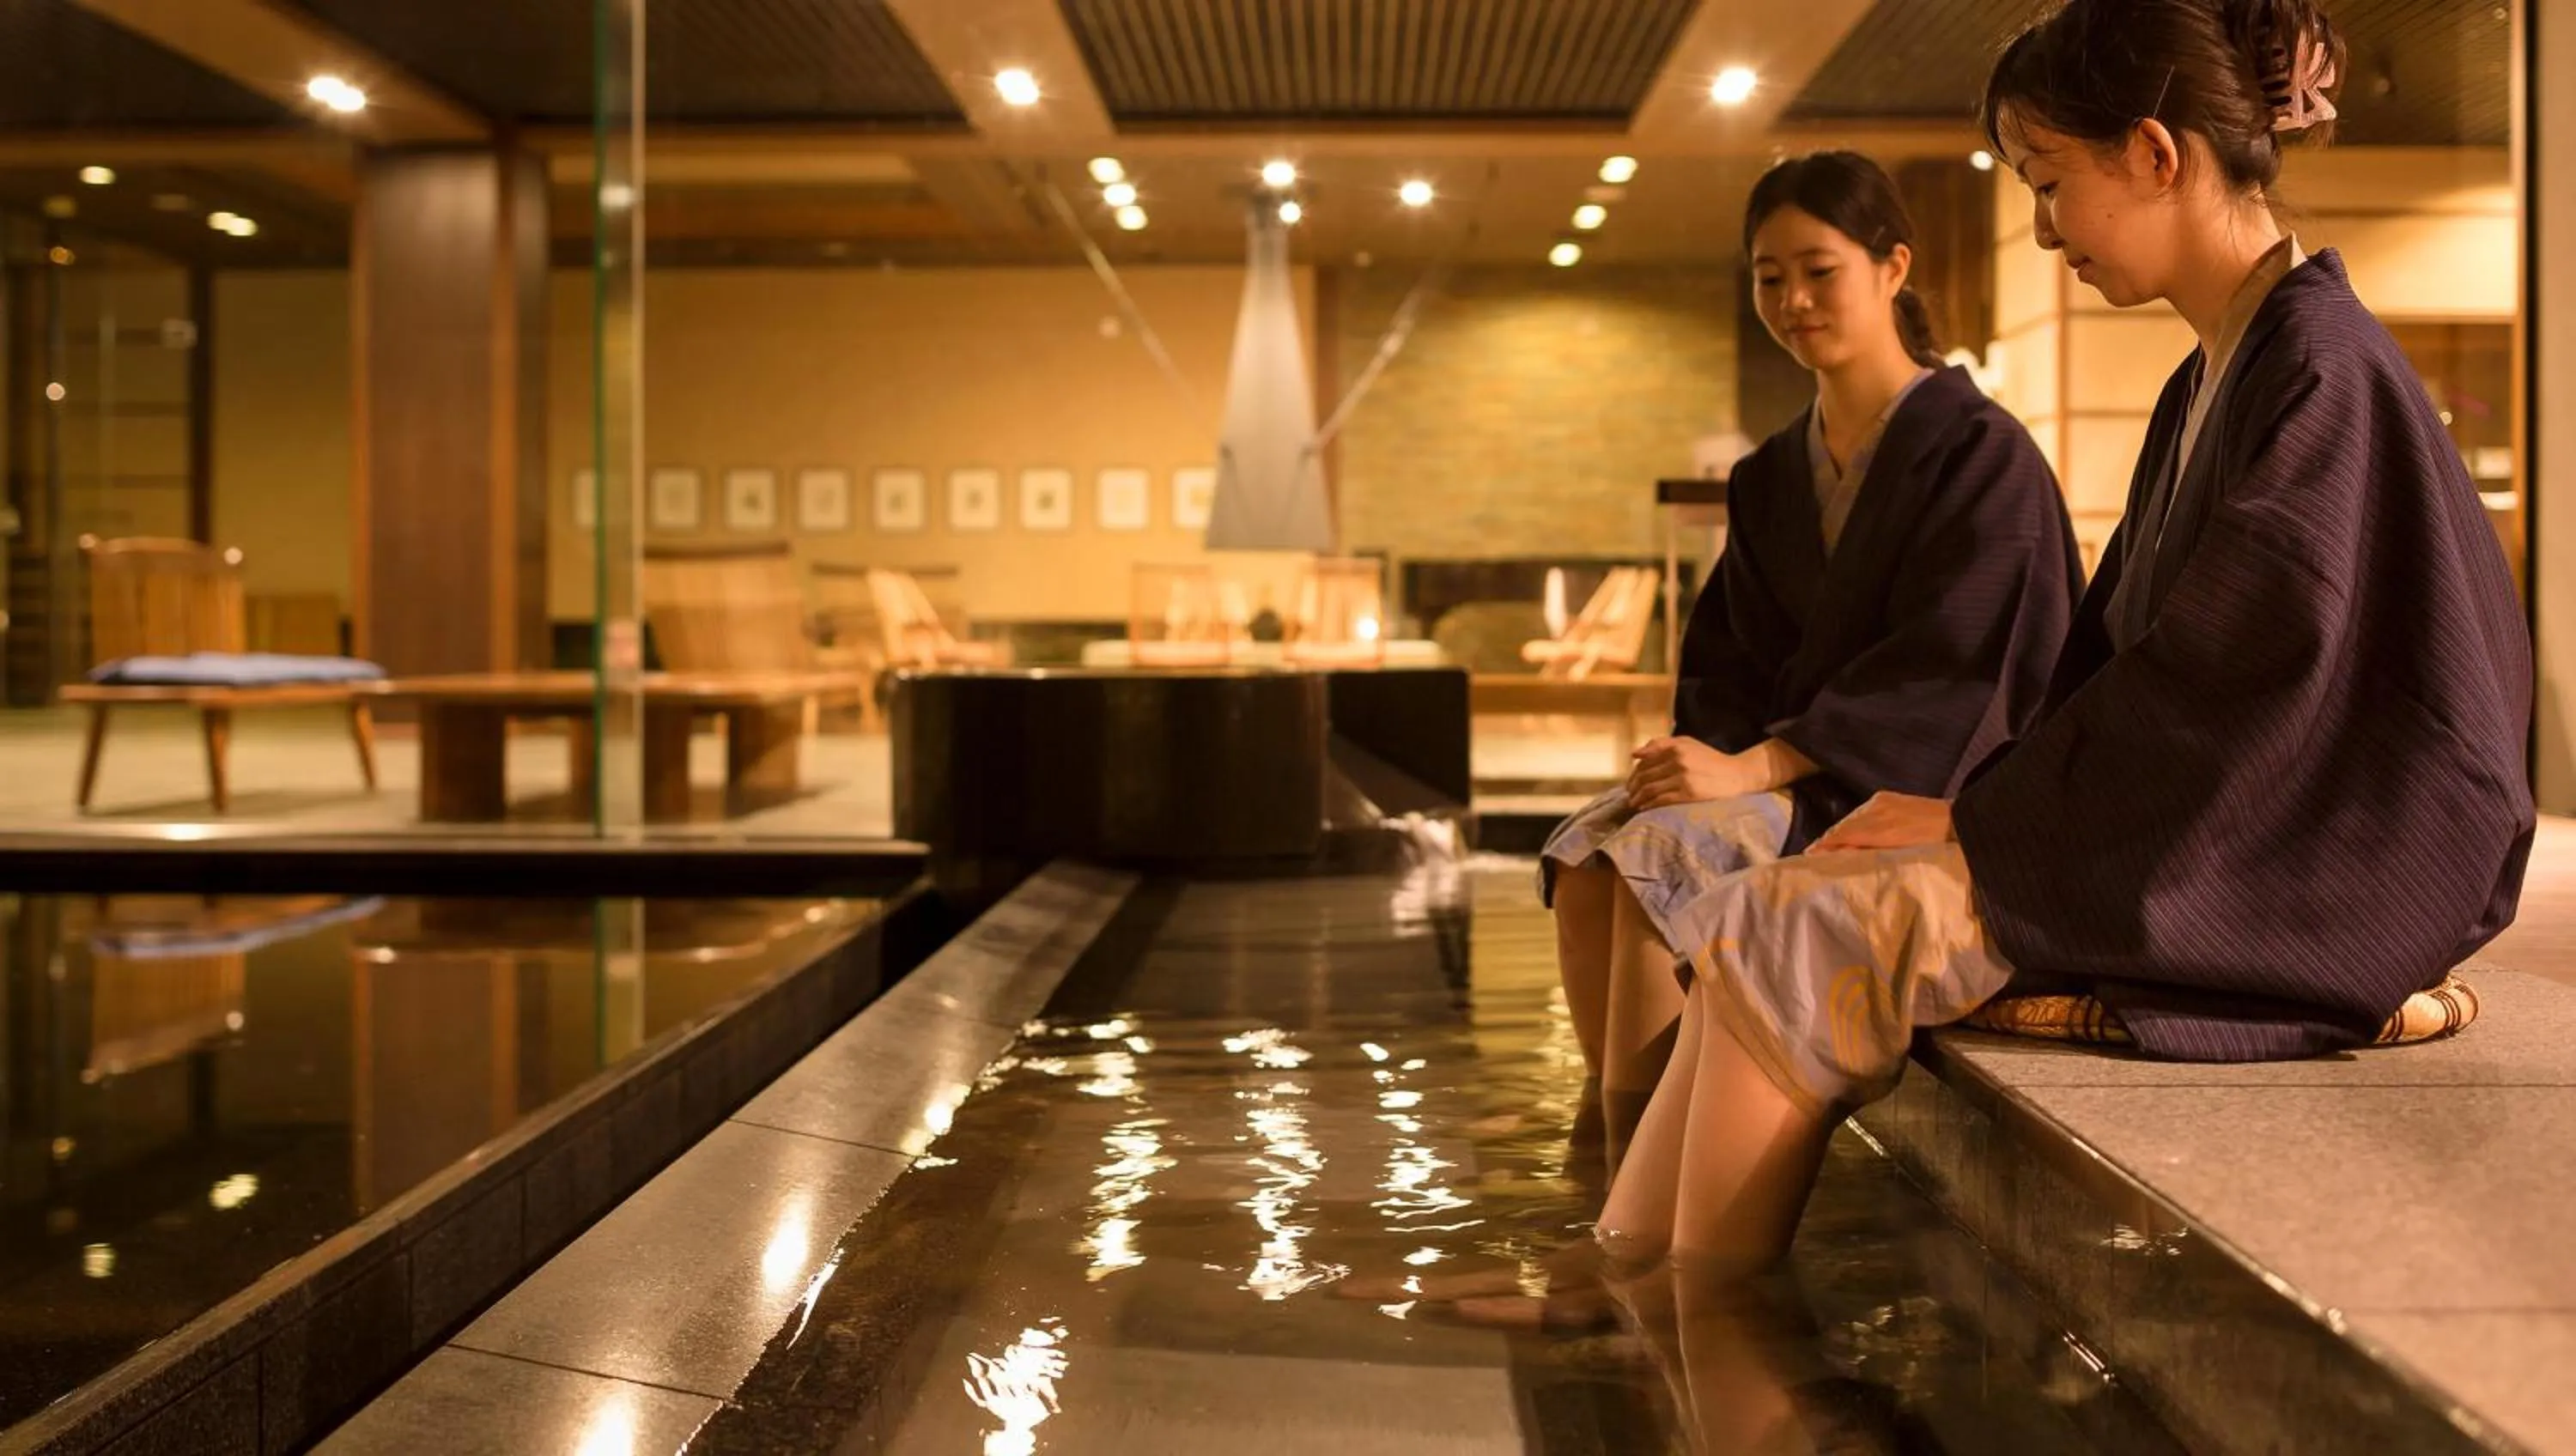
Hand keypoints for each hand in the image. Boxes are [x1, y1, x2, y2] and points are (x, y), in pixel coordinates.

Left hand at [1626, 737, 1762, 810]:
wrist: (1738, 775)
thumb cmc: (1711, 760)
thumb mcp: (1688, 744)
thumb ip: (1662, 744)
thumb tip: (1635, 753)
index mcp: (1675, 747)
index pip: (1644, 761)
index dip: (1634, 774)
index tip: (1630, 784)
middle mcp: (1678, 760)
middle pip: (1644, 775)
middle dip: (1633, 788)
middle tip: (1630, 796)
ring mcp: (1683, 777)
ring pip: (1650, 788)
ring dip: (1637, 798)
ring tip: (1634, 804)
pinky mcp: (1689, 793)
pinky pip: (1661, 800)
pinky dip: (1649, 804)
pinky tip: (1645, 808)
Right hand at [1810, 793, 1953, 852]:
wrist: (1959, 821)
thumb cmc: (1934, 847)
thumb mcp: (1902, 857)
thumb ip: (1871, 855)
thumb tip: (1842, 856)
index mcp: (1880, 829)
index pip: (1842, 836)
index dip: (1824, 847)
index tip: (1809, 857)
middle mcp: (1876, 811)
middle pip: (1842, 826)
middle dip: (1827, 840)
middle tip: (1814, 854)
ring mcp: (1880, 801)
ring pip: (1850, 818)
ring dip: (1838, 832)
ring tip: (1828, 845)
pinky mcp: (1886, 797)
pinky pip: (1861, 811)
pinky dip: (1852, 822)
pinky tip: (1849, 830)